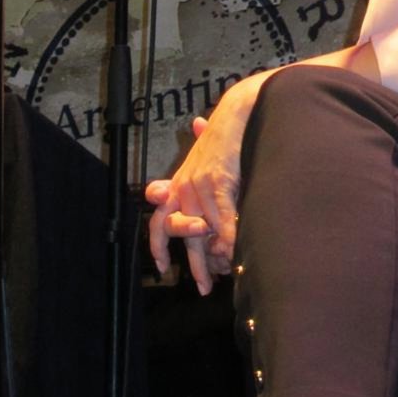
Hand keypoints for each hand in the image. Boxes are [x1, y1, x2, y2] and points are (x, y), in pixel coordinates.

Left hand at [146, 73, 268, 294]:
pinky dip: (228, 240)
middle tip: (205, 285)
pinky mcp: (216, 185)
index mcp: (179, 182)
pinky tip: (235, 253)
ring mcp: (197, 187)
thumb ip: (200, 140)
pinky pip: (220, 220)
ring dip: (215, 256)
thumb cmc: (227, 127)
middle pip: (180, 235)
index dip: (159, 245)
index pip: (159, 219)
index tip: (163, 267)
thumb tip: (195, 124)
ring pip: (201, 233)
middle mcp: (182, 187)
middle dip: (194, 264)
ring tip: (226, 271)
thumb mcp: (207, 139)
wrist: (238, 112)